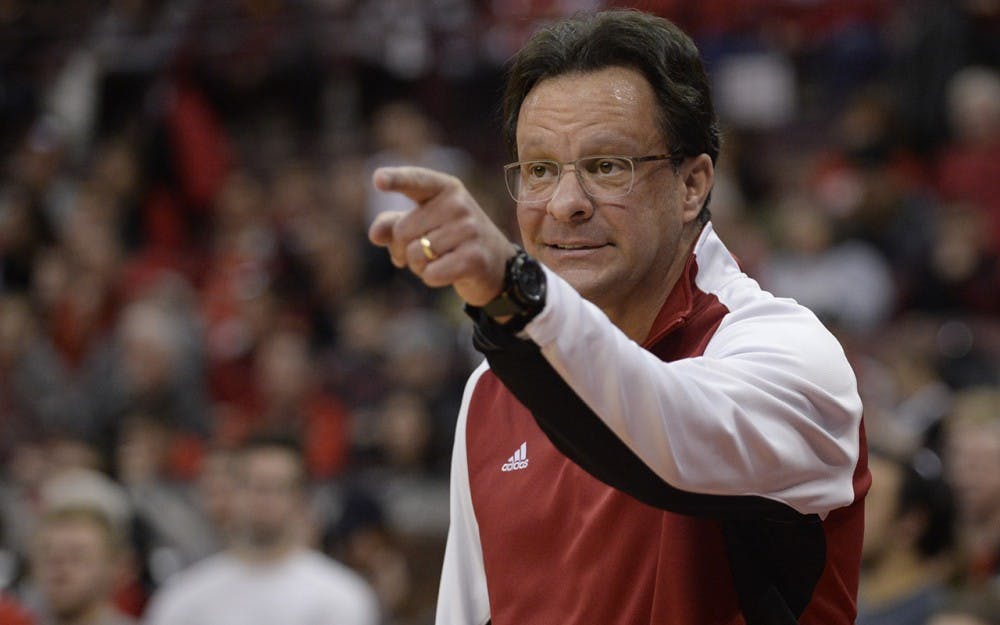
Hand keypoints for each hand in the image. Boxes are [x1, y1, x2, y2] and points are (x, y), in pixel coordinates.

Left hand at [369, 166, 517, 306]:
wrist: (497, 264)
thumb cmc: (452, 240)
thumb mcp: (424, 225)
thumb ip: (394, 224)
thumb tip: (375, 234)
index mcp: (445, 188)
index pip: (416, 180)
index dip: (396, 179)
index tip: (377, 179)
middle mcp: (459, 204)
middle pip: (402, 231)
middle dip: (402, 249)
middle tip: (422, 252)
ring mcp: (469, 230)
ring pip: (415, 255)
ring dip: (418, 266)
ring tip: (439, 260)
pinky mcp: (473, 258)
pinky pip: (430, 274)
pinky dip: (431, 278)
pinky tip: (449, 272)